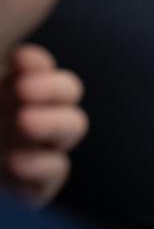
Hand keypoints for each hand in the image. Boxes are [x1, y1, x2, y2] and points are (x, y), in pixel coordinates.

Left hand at [0, 44, 87, 205]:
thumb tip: (7, 40)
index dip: (36, 63)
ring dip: (53, 123)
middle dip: (53, 89)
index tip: (17, 60)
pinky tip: (12, 164)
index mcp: (12, 89)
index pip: (38, 67)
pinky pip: (51, 178)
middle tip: (21, 92)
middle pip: (69, 93)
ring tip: (23, 123)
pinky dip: (40, 169)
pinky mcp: (29, 188)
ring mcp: (31, 150)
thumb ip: (1, 59)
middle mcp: (27, 115)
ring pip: (72, 128)